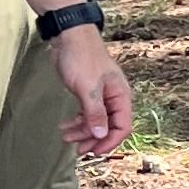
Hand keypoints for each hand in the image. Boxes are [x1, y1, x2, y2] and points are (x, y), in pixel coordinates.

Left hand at [49, 30, 136, 160]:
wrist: (69, 37)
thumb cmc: (82, 57)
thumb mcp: (88, 88)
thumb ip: (95, 113)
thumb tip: (102, 135)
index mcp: (120, 96)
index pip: (122, 126)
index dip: (109, 141)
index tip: (95, 152)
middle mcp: (113, 98)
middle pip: (108, 127)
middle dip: (93, 139)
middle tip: (78, 150)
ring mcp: (100, 96)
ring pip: (95, 121)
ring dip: (82, 132)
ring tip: (66, 137)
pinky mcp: (88, 92)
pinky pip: (86, 113)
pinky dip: (77, 121)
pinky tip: (65, 125)